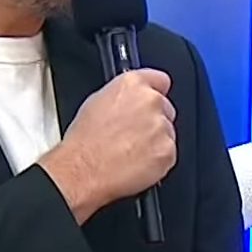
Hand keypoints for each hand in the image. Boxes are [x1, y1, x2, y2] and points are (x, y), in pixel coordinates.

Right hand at [40, 68, 175, 220]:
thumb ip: (123, 96)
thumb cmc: (84, 141)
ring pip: (168, 132)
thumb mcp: (97, 103)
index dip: (156, 92)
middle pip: (165, 108)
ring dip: (156, 141)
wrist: (82, 171)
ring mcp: (161, 126)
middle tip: (134, 135)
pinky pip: (168, 154)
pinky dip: (157, 160)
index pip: (160, 80)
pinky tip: (137, 163)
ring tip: (130, 151)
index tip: (153, 100)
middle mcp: (150, 101)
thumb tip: (132, 100)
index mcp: (132, 85)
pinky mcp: (167, 151)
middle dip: (154, 121)